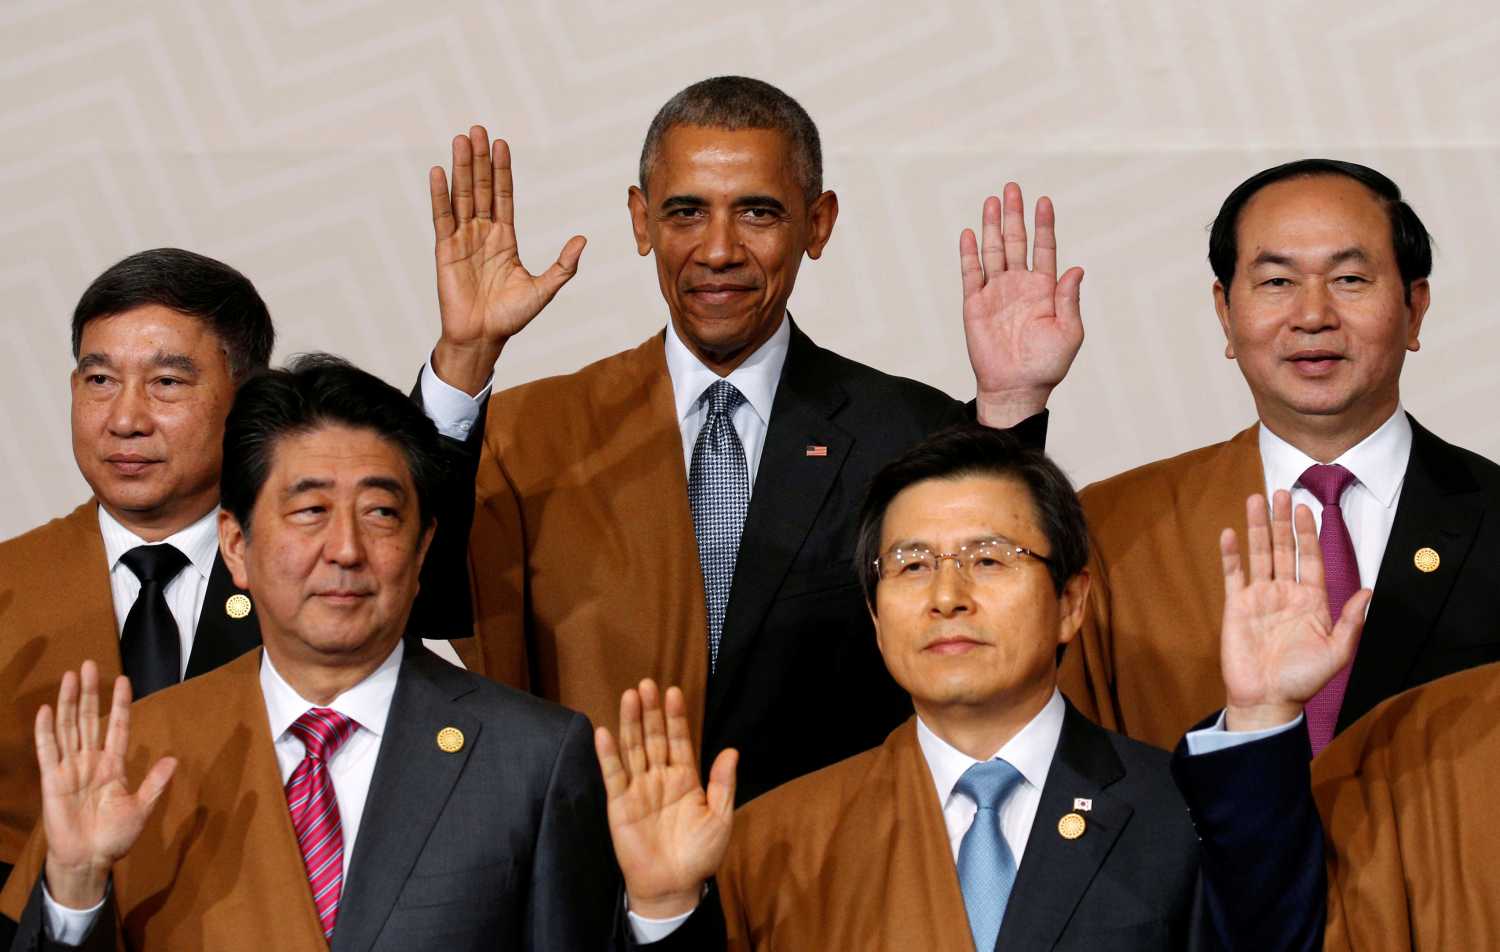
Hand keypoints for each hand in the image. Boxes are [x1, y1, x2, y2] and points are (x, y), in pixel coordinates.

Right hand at [38, 662, 175, 908]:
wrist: (89, 859)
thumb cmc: (114, 837)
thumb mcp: (141, 809)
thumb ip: (154, 783)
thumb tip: (173, 759)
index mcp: (113, 765)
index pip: (118, 726)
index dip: (120, 704)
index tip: (124, 680)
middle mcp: (91, 761)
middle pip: (89, 719)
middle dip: (90, 692)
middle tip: (89, 664)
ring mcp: (70, 768)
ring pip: (68, 727)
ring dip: (67, 702)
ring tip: (70, 676)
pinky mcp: (52, 781)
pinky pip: (48, 752)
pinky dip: (45, 731)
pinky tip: (45, 710)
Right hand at [429, 125, 586, 394]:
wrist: (483, 337)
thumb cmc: (511, 316)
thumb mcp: (544, 289)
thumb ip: (563, 265)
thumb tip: (582, 240)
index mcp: (504, 238)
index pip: (503, 196)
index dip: (502, 170)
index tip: (502, 144)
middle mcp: (482, 233)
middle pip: (481, 188)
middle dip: (480, 159)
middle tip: (478, 129)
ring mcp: (462, 240)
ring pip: (462, 196)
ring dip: (461, 168)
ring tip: (461, 139)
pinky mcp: (445, 251)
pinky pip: (442, 217)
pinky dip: (440, 195)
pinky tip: (439, 172)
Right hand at [594, 679, 735, 919]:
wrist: (674, 886)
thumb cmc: (700, 855)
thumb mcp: (720, 818)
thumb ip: (722, 784)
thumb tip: (732, 751)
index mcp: (685, 778)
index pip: (679, 739)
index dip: (676, 716)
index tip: (673, 691)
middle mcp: (660, 777)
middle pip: (654, 737)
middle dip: (651, 711)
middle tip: (647, 685)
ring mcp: (639, 788)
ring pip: (633, 748)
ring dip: (630, 723)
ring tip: (629, 697)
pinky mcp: (619, 803)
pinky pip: (613, 775)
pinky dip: (608, 754)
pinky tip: (604, 732)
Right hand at [960, 183, 1084, 426]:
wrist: (1016, 388)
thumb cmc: (1046, 365)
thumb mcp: (1069, 332)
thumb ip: (1070, 299)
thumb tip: (1076, 268)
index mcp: (1044, 289)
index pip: (1044, 248)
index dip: (1044, 225)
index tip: (1044, 201)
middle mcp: (1019, 285)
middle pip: (1016, 242)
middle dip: (1015, 215)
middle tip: (1012, 188)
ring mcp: (996, 293)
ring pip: (993, 251)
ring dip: (992, 226)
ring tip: (993, 201)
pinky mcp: (974, 304)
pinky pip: (971, 273)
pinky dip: (969, 253)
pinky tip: (970, 233)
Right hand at [1219, 492, 1370, 731]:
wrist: (1267, 699)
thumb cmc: (1303, 679)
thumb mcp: (1337, 652)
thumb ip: (1351, 621)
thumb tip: (1368, 591)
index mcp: (1311, 600)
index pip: (1311, 558)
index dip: (1309, 533)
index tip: (1307, 508)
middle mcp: (1285, 592)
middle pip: (1284, 548)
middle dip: (1282, 520)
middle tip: (1280, 491)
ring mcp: (1259, 597)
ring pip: (1259, 554)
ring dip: (1257, 527)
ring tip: (1255, 500)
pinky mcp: (1236, 606)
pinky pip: (1233, 574)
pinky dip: (1231, 554)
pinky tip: (1229, 533)